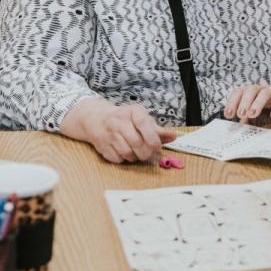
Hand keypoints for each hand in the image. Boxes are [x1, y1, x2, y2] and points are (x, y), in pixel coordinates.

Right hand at [60, 99, 176, 163]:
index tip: (157, 146)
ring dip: (135, 157)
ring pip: (127, 153)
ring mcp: (108, 133)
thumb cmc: (125, 120)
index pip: (143, 122)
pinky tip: (124, 152)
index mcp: (133, 111)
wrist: (97, 119)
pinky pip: (117, 159)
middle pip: (136, 142)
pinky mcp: (101, 145)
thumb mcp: (142, 119)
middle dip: (146, 152)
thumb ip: (158, 129)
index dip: (152, 137)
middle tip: (148, 153)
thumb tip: (173, 136)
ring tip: (136, 152)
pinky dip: (124, 159)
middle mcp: (118, 120)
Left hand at [223, 84, 270, 124]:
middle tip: (240, 114)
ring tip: (252, 114)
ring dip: (258, 103)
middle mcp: (262, 91)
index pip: (240, 92)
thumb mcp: (255, 118)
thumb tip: (235, 127)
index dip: (232, 102)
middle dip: (244, 102)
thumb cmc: (269, 114)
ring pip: (266, 93)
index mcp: (252, 93)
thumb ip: (246, 120)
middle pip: (251, 90)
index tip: (228, 115)